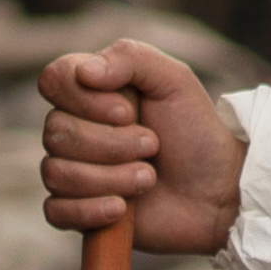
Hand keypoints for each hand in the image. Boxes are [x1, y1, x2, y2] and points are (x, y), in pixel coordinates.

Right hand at [37, 40, 243, 250]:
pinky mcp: (77, 211)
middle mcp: (74, 128)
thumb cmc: (196, 131)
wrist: (217, 189)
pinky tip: (121, 208)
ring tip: (149, 177)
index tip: (127, 113)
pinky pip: (55, 211)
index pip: (53, 80)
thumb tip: (84, 72)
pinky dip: (89, 210)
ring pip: (56, 173)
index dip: (85, 100)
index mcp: (90, 91)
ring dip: (110, 178)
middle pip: (55, 132)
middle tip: (152, 146)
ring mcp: (73, 171)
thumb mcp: (175, 80)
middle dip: (111, 144)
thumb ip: (130, 58)